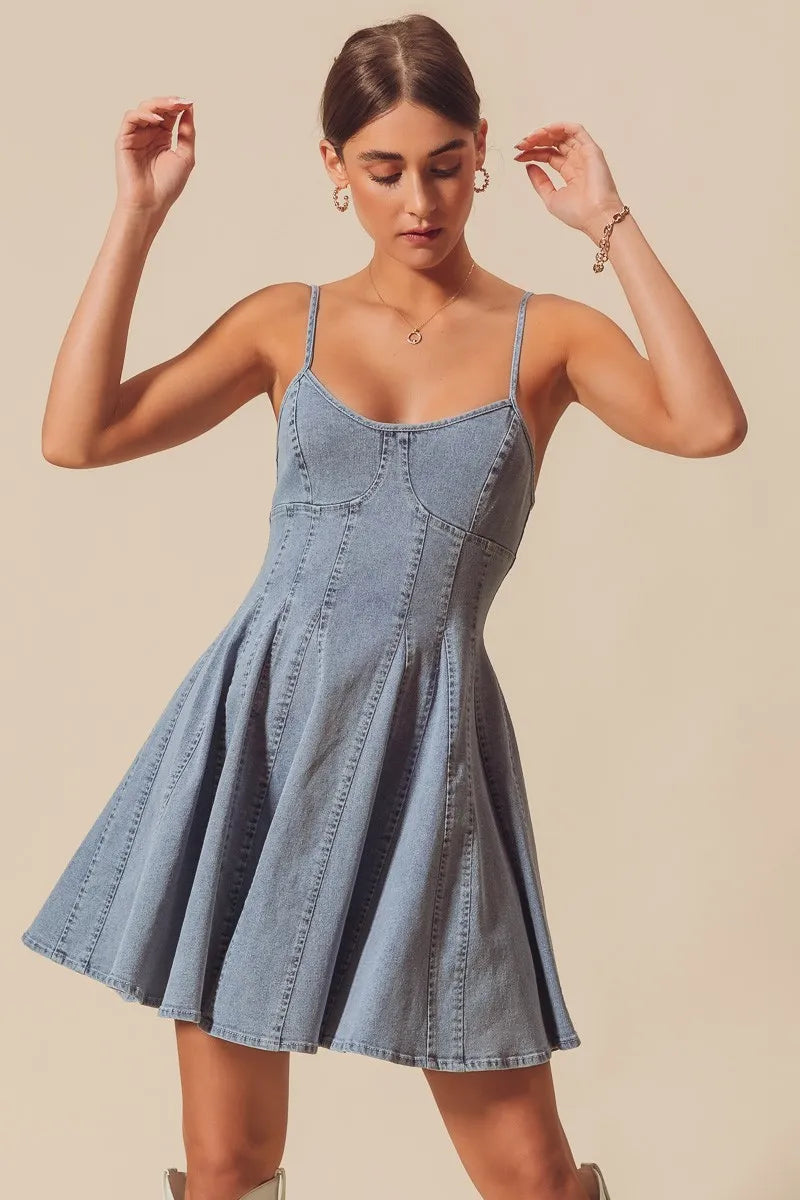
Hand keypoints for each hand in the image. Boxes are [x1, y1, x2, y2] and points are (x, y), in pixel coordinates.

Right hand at [114, 96, 195, 216]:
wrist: (150, 203)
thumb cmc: (167, 185)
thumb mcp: (185, 156)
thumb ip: (187, 133)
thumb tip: (189, 109)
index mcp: (162, 138)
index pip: (169, 114)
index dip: (178, 106)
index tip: (189, 102)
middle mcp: (148, 134)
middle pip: (157, 108)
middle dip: (170, 102)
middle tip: (182, 101)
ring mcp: (135, 135)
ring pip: (144, 109)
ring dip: (158, 104)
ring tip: (172, 107)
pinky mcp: (124, 139)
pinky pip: (131, 118)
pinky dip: (143, 115)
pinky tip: (157, 120)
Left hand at [513, 121, 623, 239]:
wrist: (595, 216)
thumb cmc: (578, 213)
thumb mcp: (550, 197)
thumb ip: (540, 181)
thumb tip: (529, 166)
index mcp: (570, 173)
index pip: (548, 155)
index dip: (532, 152)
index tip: (519, 155)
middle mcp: (577, 161)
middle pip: (554, 142)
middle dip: (536, 140)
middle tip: (521, 144)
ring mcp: (584, 154)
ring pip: (563, 134)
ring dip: (545, 132)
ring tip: (530, 138)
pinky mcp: (591, 149)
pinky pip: (576, 130)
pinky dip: (560, 127)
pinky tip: (546, 131)